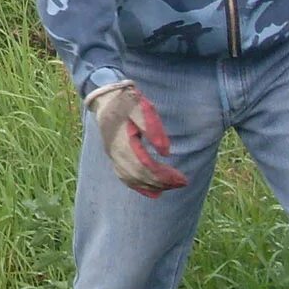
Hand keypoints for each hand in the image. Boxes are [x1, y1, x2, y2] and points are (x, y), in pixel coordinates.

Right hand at [86, 81, 188, 197]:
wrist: (105, 97)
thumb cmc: (127, 101)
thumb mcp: (142, 108)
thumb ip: (154, 129)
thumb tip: (165, 153)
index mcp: (123, 141)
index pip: (144, 165)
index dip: (164, 175)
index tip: (182, 178)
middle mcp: (115, 152)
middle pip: (140, 175)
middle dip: (162, 182)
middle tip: (183, 182)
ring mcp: (113, 155)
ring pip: (132, 179)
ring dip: (153, 185)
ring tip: (173, 185)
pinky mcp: (113, 156)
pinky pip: (125, 177)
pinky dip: (140, 186)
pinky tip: (154, 191)